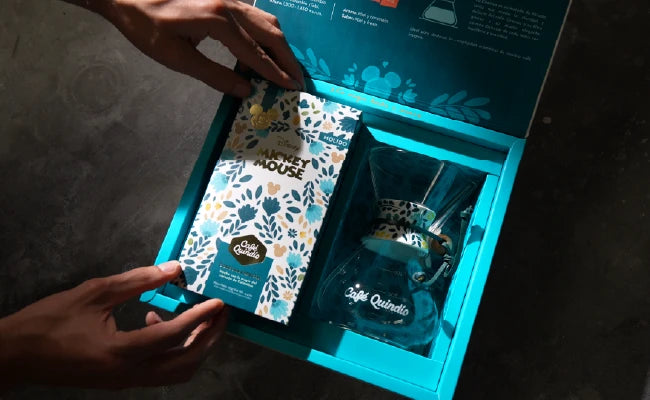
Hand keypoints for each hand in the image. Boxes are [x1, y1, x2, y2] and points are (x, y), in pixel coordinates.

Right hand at [0, 261, 227, 389]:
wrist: (16, 355)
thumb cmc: (50, 321)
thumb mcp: (95, 292)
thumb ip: (138, 280)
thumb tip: (174, 268)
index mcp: (121, 353)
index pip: (173, 336)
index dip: (200, 317)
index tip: (218, 302)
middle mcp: (128, 374)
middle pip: (185, 363)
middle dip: (208, 338)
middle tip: (220, 314)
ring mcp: (125, 382)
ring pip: (175, 371)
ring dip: (194, 346)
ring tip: (199, 317)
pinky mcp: (120, 381)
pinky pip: (158, 369)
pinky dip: (171, 349)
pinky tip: (157, 320)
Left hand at [99, 0, 304, 96]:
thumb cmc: (145, 26)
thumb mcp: (176, 57)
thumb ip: (214, 75)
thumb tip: (246, 91)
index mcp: (218, 20)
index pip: (256, 53)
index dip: (275, 73)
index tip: (292, 89)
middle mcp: (229, 4)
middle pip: (270, 33)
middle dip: (287, 58)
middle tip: (298, 80)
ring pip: (265, 21)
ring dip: (279, 45)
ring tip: (285, 68)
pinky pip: (254, 16)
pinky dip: (265, 34)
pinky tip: (265, 50)